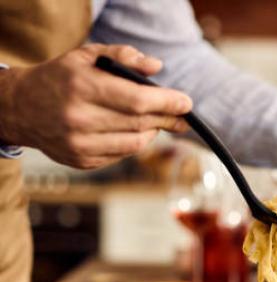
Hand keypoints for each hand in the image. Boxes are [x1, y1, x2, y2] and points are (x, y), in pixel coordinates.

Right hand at [0, 44, 192, 168]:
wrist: (20, 108)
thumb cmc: (60, 78)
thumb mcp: (87, 56)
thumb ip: (123, 57)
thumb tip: (157, 67)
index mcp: (82, 88)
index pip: (137, 101)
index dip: (167, 103)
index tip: (186, 103)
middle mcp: (80, 119)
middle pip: (140, 123)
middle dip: (167, 119)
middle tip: (182, 116)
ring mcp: (80, 144)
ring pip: (135, 143)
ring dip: (152, 132)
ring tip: (157, 121)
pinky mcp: (83, 162)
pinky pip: (123, 155)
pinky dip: (134, 142)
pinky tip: (133, 131)